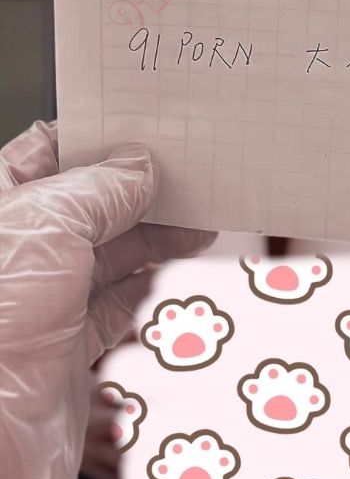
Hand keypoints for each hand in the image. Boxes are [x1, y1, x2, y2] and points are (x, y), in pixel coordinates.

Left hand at [0, 121, 215, 478]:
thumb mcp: (43, 230)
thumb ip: (96, 190)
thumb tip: (137, 166)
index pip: (43, 154)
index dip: (97, 138)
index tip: (149, 127)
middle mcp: (12, 256)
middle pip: (85, 205)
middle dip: (139, 189)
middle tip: (192, 175)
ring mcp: (39, 305)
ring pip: (107, 255)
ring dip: (156, 236)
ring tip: (203, 219)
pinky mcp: (66, 351)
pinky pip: (118, 305)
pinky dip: (152, 286)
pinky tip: (180, 272)